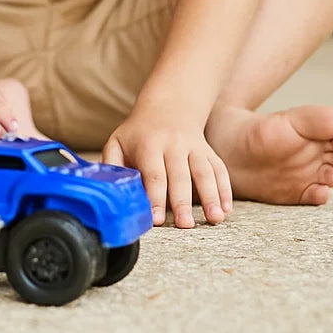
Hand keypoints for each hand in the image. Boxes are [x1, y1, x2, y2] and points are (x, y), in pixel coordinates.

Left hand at [101, 107, 231, 227]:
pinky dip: (225, 189)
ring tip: (215, 219)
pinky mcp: (208, 152)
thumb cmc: (138, 134)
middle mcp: (174, 145)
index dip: (155, 197)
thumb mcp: (118, 142)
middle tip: (185, 225)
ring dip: (211, 196)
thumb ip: (112, 165)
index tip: (156, 219)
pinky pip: (219, 169)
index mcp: (149, 145)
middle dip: (182, 201)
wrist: (167, 106)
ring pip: (204, 172)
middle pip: (179, 175)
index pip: (153, 174)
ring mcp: (194, 147)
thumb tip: (107, 191)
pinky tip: (226, 209)